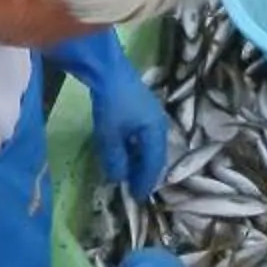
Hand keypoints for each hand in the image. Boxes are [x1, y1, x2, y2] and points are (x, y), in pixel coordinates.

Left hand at [49, 31, 171, 197]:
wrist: (107, 69)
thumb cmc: (111, 104)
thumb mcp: (109, 136)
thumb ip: (115, 160)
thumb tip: (118, 179)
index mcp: (156, 132)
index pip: (154, 164)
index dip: (145, 182)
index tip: (136, 197)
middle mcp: (159, 124)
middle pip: (154, 155)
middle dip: (144, 173)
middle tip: (132, 188)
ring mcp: (151, 115)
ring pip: (148, 146)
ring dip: (138, 161)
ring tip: (127, 174)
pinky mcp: (141, 109)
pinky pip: (142, 136)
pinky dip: (134, 148)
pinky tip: (124, 153)